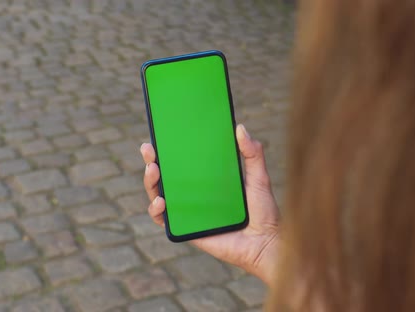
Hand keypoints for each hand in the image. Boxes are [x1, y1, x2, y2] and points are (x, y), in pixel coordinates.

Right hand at [140, 124, 279, 284]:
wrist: (266, 243)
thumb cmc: (263, 212)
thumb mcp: (259, 177)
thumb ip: (253, 153)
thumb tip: (240, 127)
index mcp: (207, 180)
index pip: (182, 161)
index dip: (167, 149)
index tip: (159, 134)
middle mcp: (194, 195)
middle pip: (165, 176)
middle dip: (151, 161)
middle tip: (149, 149)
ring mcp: (188, 212)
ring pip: (158, 195)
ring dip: (150, 182)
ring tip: (153, 170)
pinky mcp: (186, 229)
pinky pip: (163, 221)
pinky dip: (156, 210)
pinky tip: (161, 201)